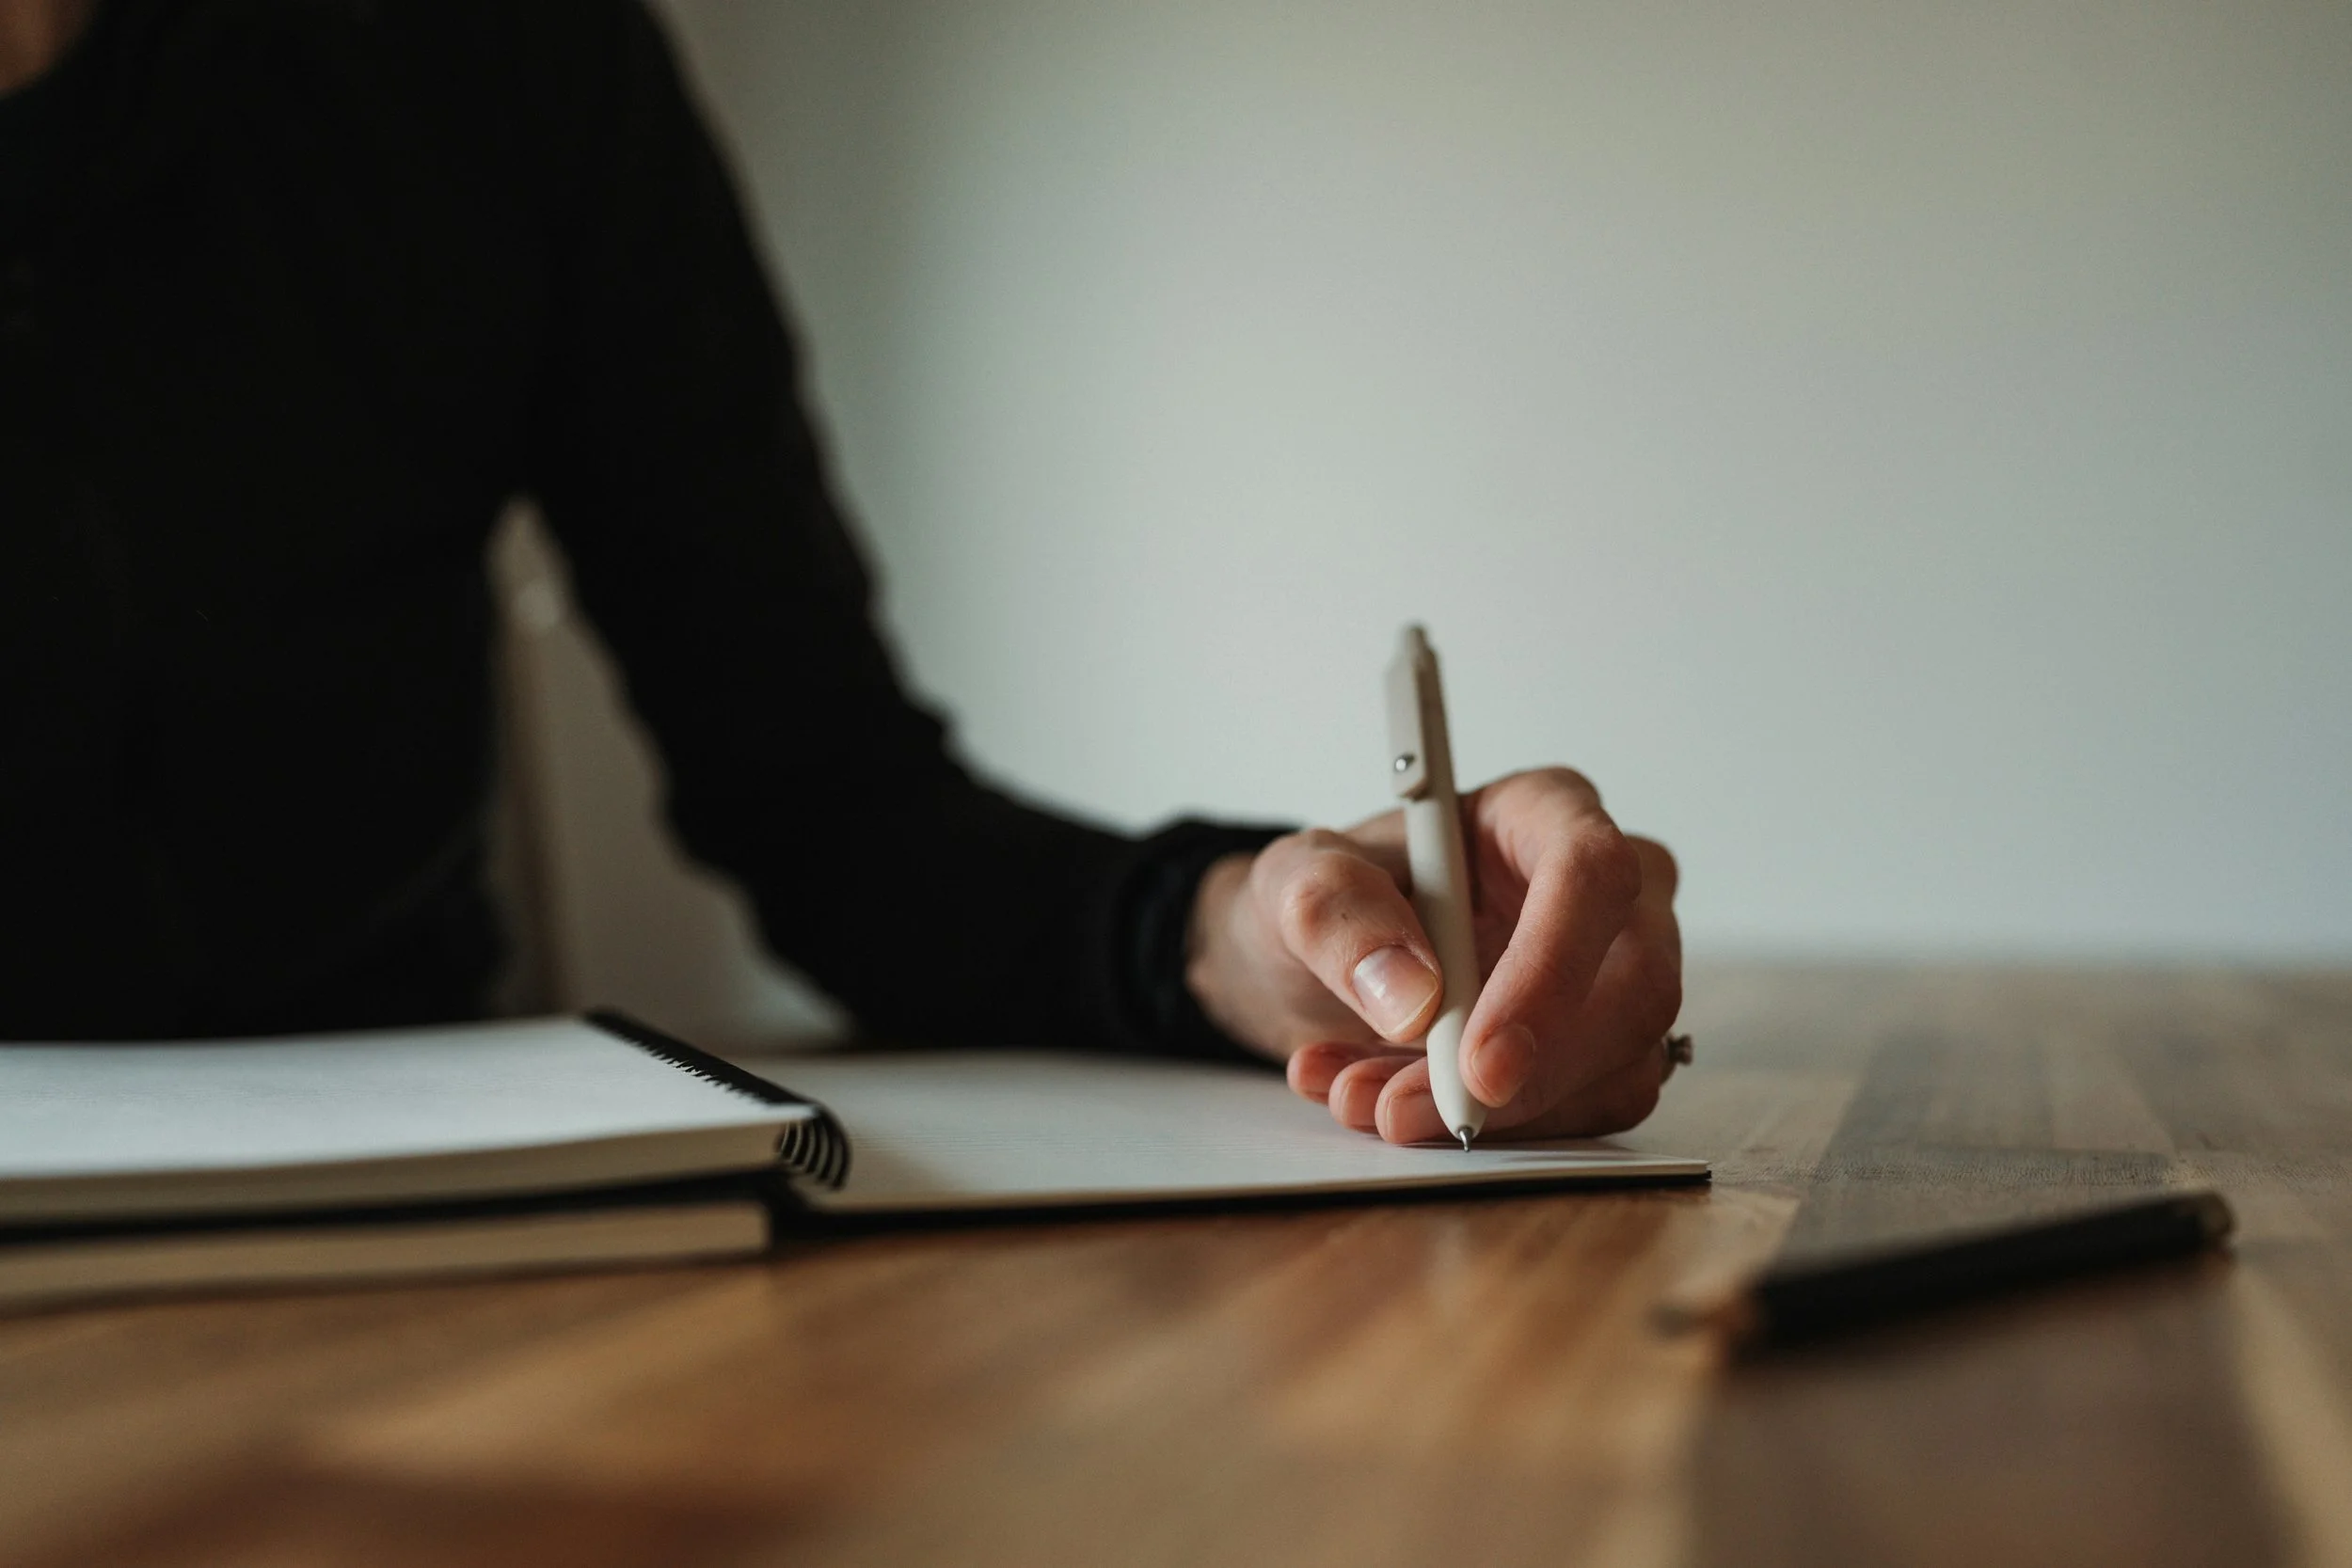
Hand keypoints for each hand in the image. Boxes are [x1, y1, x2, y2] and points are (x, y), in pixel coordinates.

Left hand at [1185, 767, 1679, 1143]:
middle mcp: (1603, 894)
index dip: (1549, 971)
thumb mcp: (1295, 882)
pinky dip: (1492, 1134)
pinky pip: (1585, 1116)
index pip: (1592, 876)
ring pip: (1615, 1070)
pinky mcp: (1601, 1055)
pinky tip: (1391, 1100)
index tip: (1478, 1058)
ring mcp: (1614, 979)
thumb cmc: (1329, 900)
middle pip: (1636, 988)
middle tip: (1406, 1109)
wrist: (1316, 966)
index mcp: (1543, 812)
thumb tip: (1412, 997)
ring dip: (1491, 1116)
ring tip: (1363, 1094)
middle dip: (1526, 1076)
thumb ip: (1334, 917)